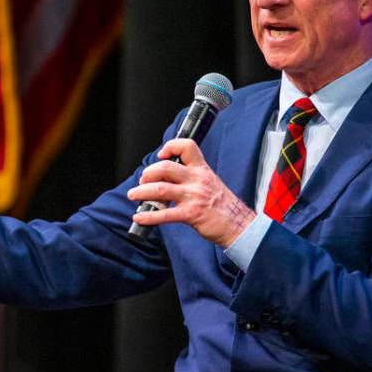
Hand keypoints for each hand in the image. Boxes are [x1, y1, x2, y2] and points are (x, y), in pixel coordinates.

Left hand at [127, 138, 255, 246]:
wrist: (238, 224)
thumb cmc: (223, 205)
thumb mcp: (210, 182)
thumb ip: (192, 177)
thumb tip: (167, 178)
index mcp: (202, 170)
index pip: (187, 147)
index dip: (171, 147)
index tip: (161, 155)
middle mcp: (197, 180)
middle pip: (166, 168)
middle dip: (148, 173)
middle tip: (142, 181)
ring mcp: (194, 197)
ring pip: (161, 189)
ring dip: (142, 192)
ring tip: (133, 195)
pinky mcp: (191, 214)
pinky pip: (165, 214)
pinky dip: (148, 216)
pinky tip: (140, 217)